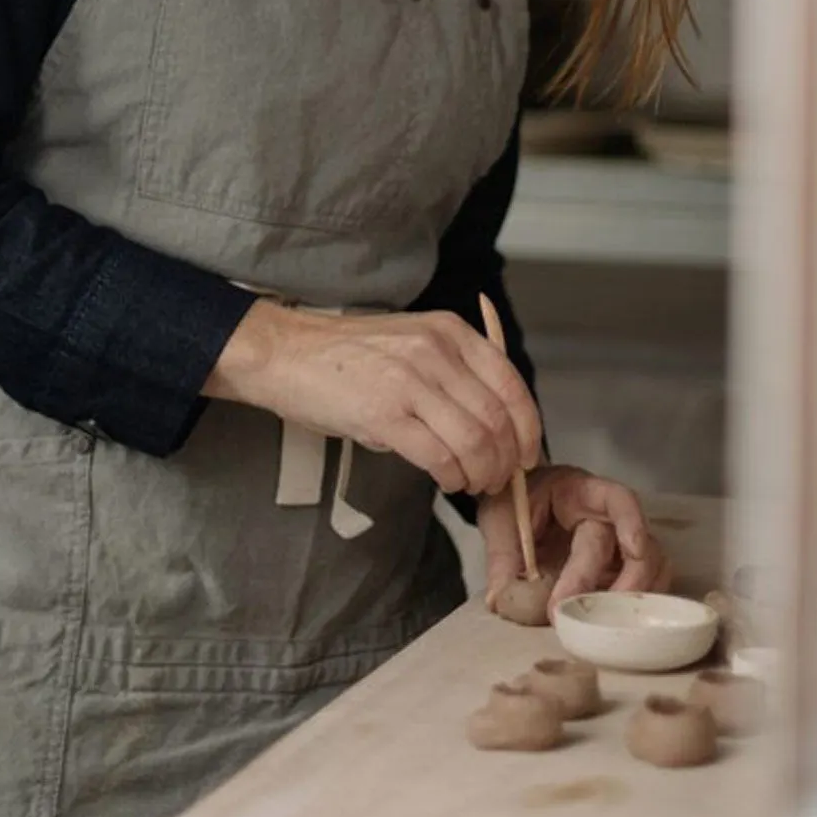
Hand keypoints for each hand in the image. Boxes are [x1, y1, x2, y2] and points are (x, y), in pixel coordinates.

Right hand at [204, 301, 541, 498]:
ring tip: (470, 484)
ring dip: (481, 474)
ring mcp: (410, 382)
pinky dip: (451, 478)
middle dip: (506, 460)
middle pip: (498, 419)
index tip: (527, 455)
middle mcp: (436, 352)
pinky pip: (439, 457)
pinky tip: (445, 481)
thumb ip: (453, 371)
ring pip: (476, 442)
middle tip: (497, 480)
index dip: (529, 428)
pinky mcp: (384, 414)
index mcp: (450, 332)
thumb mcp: (412, 342)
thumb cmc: (347, 356)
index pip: (511, 384)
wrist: (287, 353)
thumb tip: (496, 424)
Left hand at [478, 464, 671, 610]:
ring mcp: (618, 545)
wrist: (516, 506)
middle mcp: (608, 518)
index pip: (617, 498)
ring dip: (639, 596)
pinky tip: (615, 624)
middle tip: (591, 614)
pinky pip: (644, 586)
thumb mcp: (500, 520)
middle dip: (620, 582)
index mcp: (579, 492)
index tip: (634, 549)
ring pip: (653, 566)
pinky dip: (637, 606)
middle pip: (632, 547)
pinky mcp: (618, 571)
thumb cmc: (515, 503)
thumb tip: (500, 601)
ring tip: (612, 624)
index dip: (632, 521)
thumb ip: (502, 558)